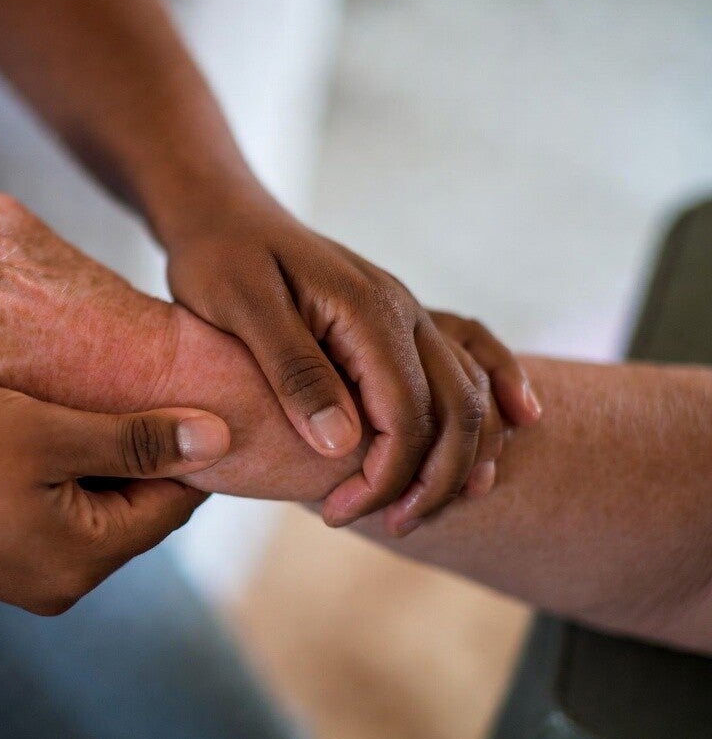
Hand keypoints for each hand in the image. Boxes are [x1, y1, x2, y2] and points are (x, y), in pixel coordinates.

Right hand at [0, 385, 225, 614]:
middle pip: (138, 505)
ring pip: (98, 503)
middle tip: (128, 381)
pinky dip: (63, 468)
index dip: (185, 442)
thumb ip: (138, 439)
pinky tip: (46, 423)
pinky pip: (59, 509)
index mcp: (83, 558)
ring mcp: (29, 573)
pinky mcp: (1, 556)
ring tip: (82, 395)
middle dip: (139, 447)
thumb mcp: (48, 432)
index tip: (179, 386)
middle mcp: (63, 580)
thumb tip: (223, 439)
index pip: (174, 500)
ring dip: (99, 453)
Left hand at [160, 192, 538, 527]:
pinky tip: (521, 420)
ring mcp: (409, 311)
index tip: (337, 511)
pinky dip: (500, 389)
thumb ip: (294, 371)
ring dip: (462, 456)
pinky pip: (470, 352)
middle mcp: (403, 310)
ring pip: (470, 392)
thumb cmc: (219, 257)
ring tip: (426, 506)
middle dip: (431, 482)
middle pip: (455, 411)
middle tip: (389, 525)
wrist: (222, 212)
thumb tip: (343, 445)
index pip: (406, 415)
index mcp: (367, 311)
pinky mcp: (400, 317)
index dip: (384, 477)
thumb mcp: (240, 310)